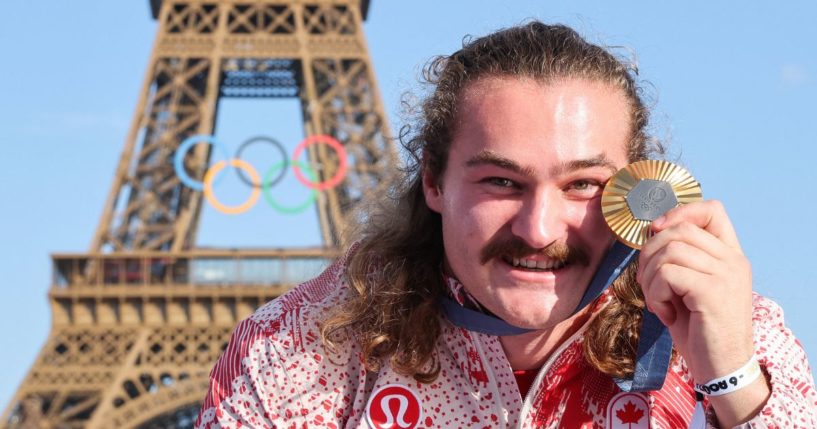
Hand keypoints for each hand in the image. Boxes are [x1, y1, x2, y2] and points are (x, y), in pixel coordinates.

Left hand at [636, 200, 768, 424]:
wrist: (721, 367)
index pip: (711, 209)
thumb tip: (650, 233)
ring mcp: (725, 274)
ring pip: (668, 251)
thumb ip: (680, 258)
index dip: (679, 212)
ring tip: (658, 302)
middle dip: (649, 254)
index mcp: (730, 254)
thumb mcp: (690, 286)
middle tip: (648, 284)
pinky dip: (655, 294)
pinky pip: (666, 274)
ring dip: (650, 278)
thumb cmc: (700, 328)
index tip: (657, 232)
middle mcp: (733, 260)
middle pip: (678, 229)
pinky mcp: (712, 291)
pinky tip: (665, 313)